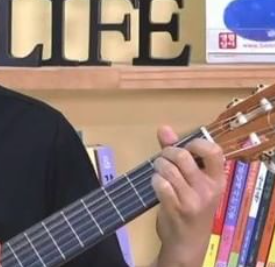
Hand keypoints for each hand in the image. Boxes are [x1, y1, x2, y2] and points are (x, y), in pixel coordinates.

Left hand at [151, 125, 225, 266]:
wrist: (187, 242)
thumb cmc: (191, 207)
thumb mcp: (193, 181)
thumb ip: (178, 152)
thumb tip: (164, 128)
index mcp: (217, 179)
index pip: (214, 151)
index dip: (195, 143)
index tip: (186, 149)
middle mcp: (208, 188)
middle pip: (182, 156)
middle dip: (166, 153)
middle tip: (164, 160)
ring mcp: (193, 199)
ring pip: (168, 168)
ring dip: (158, 166)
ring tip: (159, 172)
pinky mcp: (176, 208)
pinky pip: (160, 184)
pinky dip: (154, 180)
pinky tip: (157, 185)